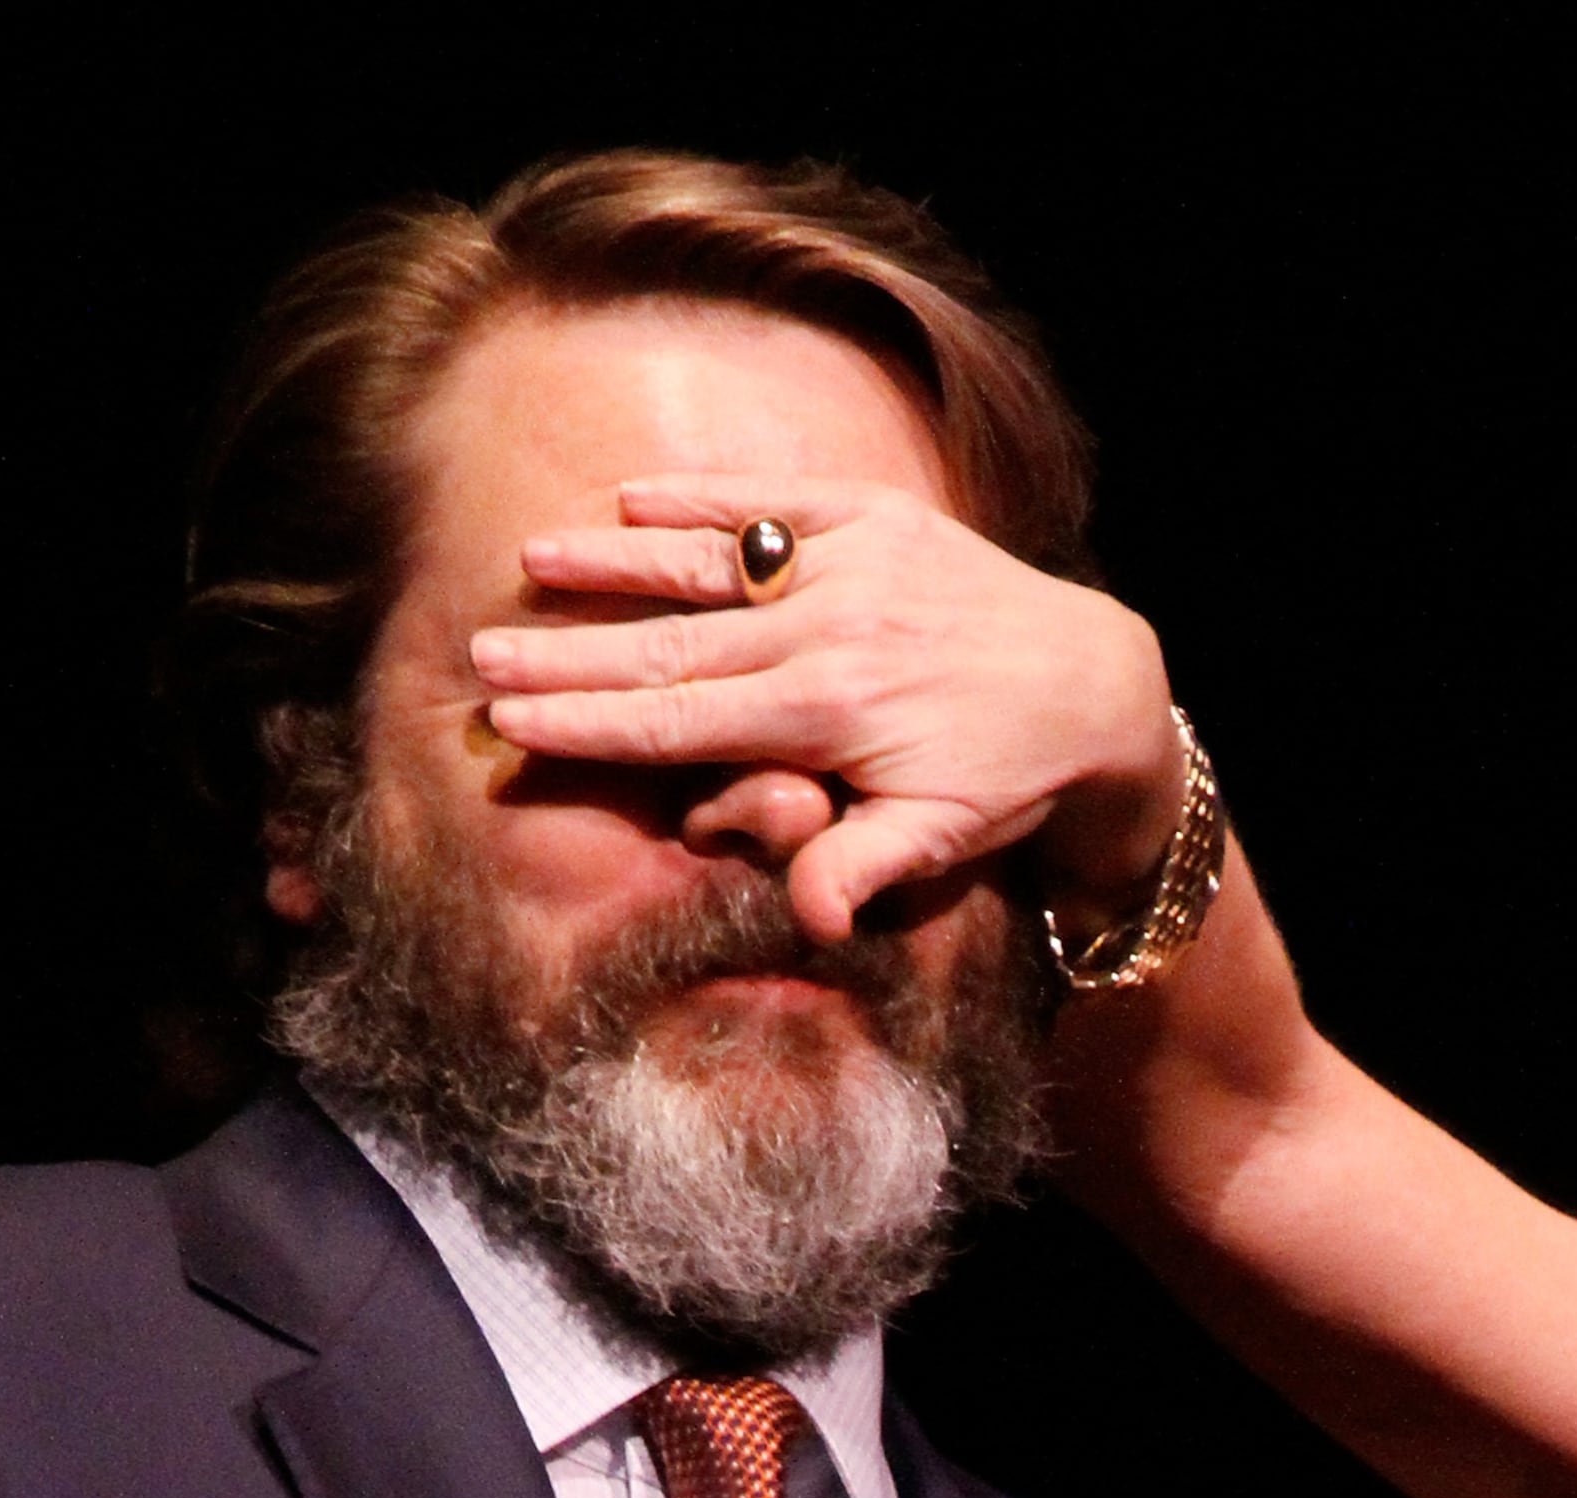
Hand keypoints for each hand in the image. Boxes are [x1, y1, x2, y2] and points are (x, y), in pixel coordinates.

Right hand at [471, 472, 1185, 939]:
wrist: (1094, 682)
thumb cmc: (1006, 774)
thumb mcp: (942, 835)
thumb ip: (862, 866)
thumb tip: (808, 920)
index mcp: (830, 714)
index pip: (681, 724)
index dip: (590, 726)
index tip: (513, 723)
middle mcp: (832, 630)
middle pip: (673, 647)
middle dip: (571, 654)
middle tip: (481, 656)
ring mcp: (854, 565)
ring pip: (711, 565)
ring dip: (617, 562)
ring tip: (531, 561)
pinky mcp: (882, 517)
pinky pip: (778, 503)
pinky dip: (708, 498)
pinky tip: (636, 498)